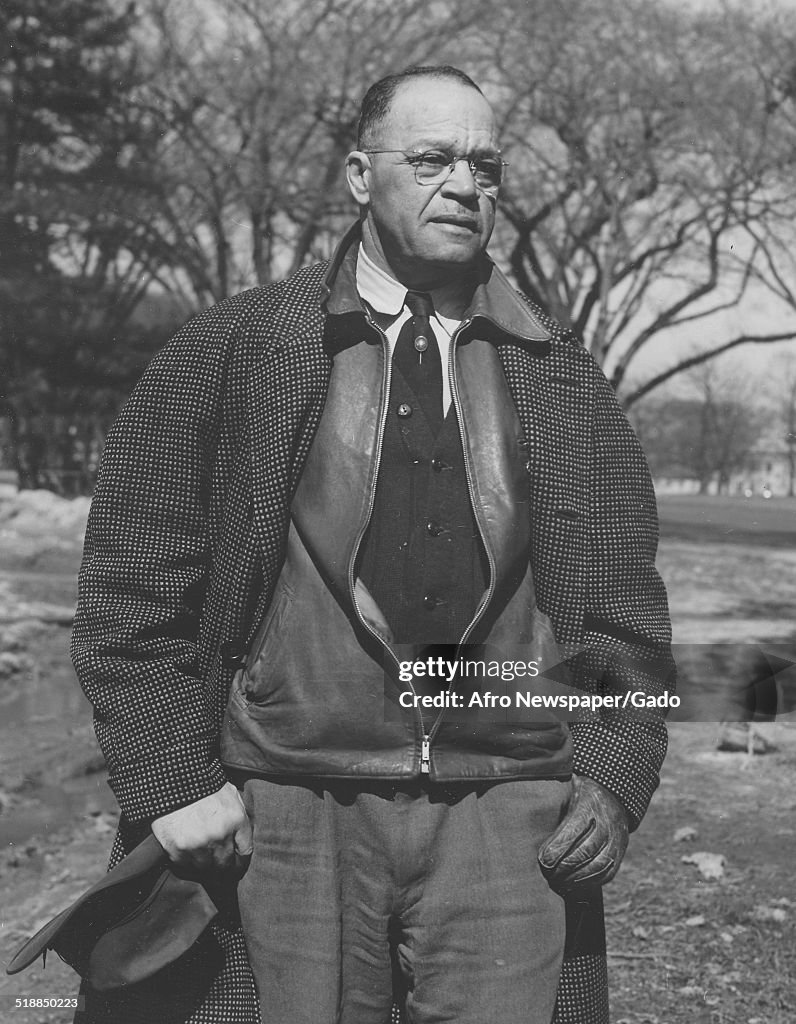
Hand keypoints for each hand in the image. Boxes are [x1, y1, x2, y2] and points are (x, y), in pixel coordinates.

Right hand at [151, 782, 252, 874]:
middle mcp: (220, 835)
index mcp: (235, 820)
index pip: (246, 852)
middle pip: (225, 865)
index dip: (241, 860)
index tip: (237, 863)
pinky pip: (185, 865)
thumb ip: (239, 814)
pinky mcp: (178, 849)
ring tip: (199, 854)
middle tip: (218, 863)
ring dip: (203, 863)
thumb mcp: (230, 793)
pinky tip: (185, 850)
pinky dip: (185, 861)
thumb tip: (242, 836)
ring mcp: (198, 844)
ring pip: (205, 868)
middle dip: (223, 865)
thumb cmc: (204, 784)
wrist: (174, 778)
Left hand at [538, 775, 628, 890]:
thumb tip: (525, 817)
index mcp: (590, 803)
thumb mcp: (565, 789)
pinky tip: (573, 885)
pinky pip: (608, 873)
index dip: (558, 848)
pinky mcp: (620, 853)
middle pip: (586, 851)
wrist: (612, 793)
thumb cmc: (578, 792)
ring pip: (599, 866)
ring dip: (576, 879)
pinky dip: (589, 883)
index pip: (574, 830)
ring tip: (558, 883)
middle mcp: (607, 822)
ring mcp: (617, 839)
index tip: (542, 860)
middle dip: (564, 867)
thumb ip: (552, 803)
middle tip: (547, 876)